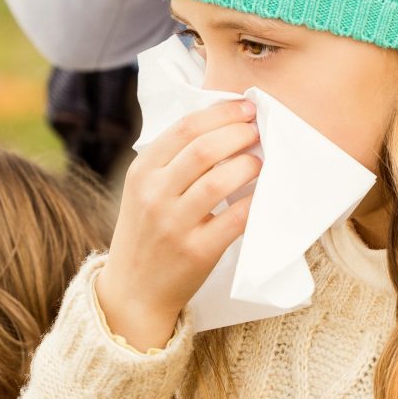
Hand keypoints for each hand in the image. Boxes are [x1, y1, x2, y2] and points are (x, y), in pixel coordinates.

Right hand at [98, 100, 260, 350]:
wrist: (134, 290)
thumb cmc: (148, 232)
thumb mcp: (144, 190)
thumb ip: (172, 160)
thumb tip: (223, 124)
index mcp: (142, 172)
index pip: (185, 128)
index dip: (221, 113)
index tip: (245, 108)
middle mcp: (154, 195)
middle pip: (204, 149)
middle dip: (238, 134)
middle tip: (258, 132)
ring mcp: (174, 224)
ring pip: (219, 181)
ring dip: (248, 165)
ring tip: (259, 162)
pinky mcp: (196, 252)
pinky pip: (234, 218)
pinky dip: (253, 202)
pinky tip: (262, 194)